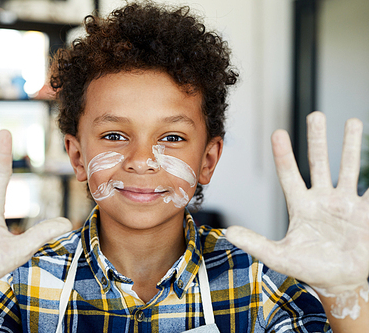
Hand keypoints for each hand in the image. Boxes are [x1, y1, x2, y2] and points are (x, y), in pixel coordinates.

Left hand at [226, 112, 368, 315]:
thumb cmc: (309, 268)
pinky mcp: (366, 213)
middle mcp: (322, 199)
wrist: (338, 283)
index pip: (289, 175)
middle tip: (316, 114)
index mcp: (301, 206)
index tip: (277, 133)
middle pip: (319, 163)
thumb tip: (228, 233)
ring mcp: (345, 203)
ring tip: (353, 122)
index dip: (284, 155)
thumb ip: (255, 243)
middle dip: (317, 140)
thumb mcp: (279, 256)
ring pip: (348, 168)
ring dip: (351, 146)